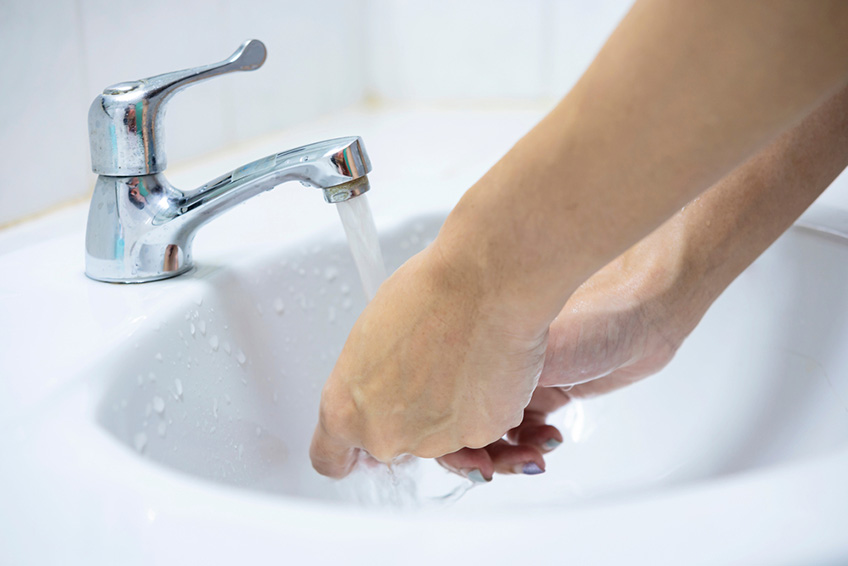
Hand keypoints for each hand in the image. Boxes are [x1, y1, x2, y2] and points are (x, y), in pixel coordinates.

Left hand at [310, 244, 548, 477]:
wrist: (487, 285)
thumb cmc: (430, 293)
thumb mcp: (371, 333)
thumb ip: (369, 376)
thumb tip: (383, 377)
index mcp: (346, 410)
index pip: (329, 458)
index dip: (346, 451)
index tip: (353, 448)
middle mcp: (386, 436)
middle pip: (393, 439)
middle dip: (408, 412)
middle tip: (426, 366)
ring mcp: (435, 441)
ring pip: (439, 432)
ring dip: (448, 406)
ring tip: (459, 355)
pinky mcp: (481, 435)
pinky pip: (478, 424)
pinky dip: (483, 402)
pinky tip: (485, 363)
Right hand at [437, 237, 692, 479]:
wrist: (645, 307)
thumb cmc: (592, 314)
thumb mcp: (533, 350)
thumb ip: (492, 382)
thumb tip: (458, 424)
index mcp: (479, 347)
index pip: (445, 405)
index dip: (452, 442)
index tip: (473, 464)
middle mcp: (494, 362)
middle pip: (467, 422)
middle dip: (481, 453)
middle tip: (498, 470)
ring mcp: (520, 378)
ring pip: (498, 430)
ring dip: (511, 453)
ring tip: (534, 457)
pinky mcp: (549, 389)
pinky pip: (527, 429)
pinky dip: (534, 442)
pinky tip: (550, 440)